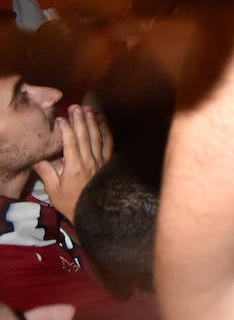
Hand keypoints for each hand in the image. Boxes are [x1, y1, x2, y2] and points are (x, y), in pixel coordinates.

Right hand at [33, 104, 112, 221]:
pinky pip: (109, 143)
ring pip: (97, 136)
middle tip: (75, 107)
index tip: (60, 118)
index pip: (70, 142)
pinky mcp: (108, 162)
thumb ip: (46, 171)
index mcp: (74, 166)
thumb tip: (38, 157)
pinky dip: (106, 130)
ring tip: (88, 109)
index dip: (66, 129)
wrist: (93, 212)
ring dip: (93, 121)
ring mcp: (100, 160)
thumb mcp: (53, 189)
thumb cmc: (70, 202)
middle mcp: (89, 160)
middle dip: (79, 119)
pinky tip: (103, 120)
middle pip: (85, 136)